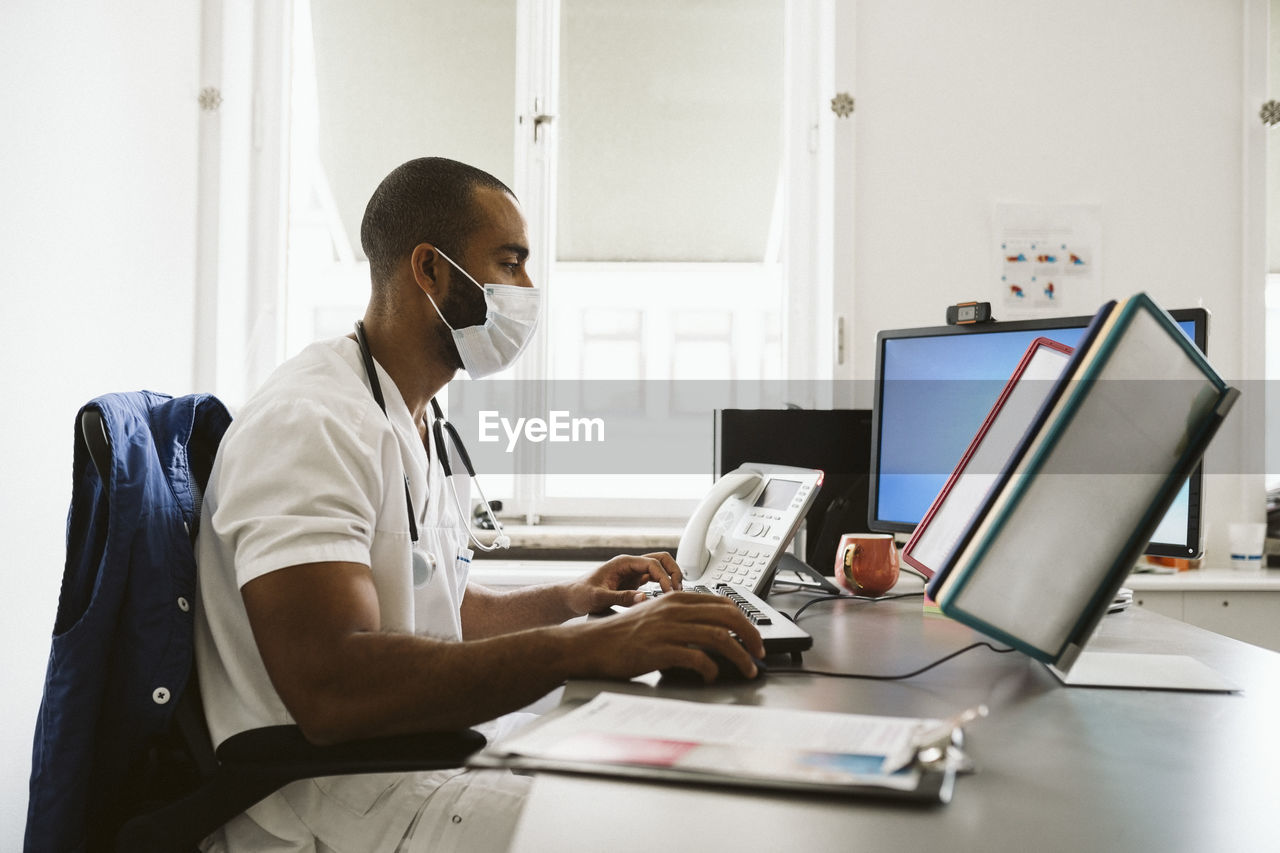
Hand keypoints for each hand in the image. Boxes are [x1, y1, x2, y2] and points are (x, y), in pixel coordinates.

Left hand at [565, 552, 683, 615]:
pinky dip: (663, 584)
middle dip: (672, 571)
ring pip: (659, 567)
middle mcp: (630, 565)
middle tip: (678, 589)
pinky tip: (666, 596)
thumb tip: (644, 598)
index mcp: (623, 563)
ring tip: (675, 593)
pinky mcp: (633, 582)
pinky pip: (654, 579)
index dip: (663, 577)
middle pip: (661, 559)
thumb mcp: (599, 598)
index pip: (651, 563)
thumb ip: (621, 598)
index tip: (668, 592)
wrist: (571, 598)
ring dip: (670, 576)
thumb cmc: (581, 594)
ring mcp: (632, 573)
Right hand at [569, 593, 764, 682]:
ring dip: (740, 656)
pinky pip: (697, 659)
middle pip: (728, 617)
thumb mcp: (655, 615)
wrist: (592, 645)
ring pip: (719, 637)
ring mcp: (667, 629)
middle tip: (759, 653)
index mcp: (676, 598)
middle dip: (751, 636)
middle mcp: (674, 610)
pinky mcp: (659, 651)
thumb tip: (714, 631)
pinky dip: (711, 669)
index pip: (724, 602)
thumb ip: (682, 617)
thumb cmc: (622, 635)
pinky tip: (711, 677)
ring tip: (747, 669)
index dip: (745, 621)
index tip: (754, 637)